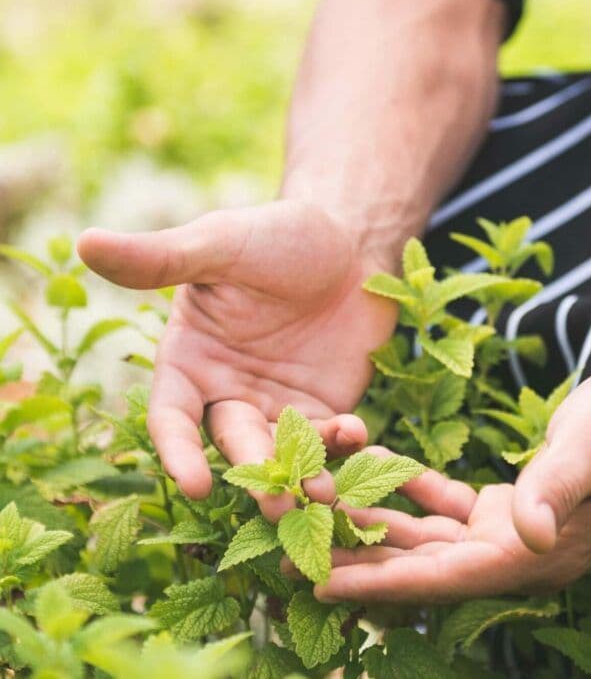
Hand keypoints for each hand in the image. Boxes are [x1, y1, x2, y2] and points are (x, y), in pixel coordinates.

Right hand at [77, 201, 398, 516]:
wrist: (348, 240)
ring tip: (322, 493)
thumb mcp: (221, 244)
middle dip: (252, 473)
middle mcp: (229, 391)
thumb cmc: (277, 236)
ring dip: (300, 475)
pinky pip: (329, 438)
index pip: (173, 418)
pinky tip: (358, 434)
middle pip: (233, 443)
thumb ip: (162, 258)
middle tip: (277, 501)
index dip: (179, 453)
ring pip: (282, 452)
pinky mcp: (324, 406)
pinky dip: (342, 443)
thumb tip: (85, 241)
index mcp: (190, 361)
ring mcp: (278, 404)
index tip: (197, 485)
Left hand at [312, 363, 590, 602]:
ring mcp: (510, 529)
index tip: (319, 586)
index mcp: (533, 552)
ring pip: (425, 534)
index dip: (380, 584)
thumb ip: (558, 490)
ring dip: (373, 524)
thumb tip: (530, 535)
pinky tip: (374, 468)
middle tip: (292, 556)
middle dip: (358, 560)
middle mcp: (516, 551)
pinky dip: (408, 489)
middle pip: (421, 564)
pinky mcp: (507, 503)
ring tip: (317, 514)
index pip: (441, 578)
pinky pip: (445, 502)